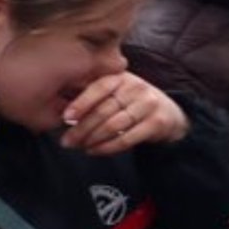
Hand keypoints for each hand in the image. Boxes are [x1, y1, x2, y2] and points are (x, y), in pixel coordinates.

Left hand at [60, 72, 189, 155]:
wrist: (168, 114)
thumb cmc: (131, 103)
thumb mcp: (115, 91)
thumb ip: (92, 94)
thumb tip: (60, 106)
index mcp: (121, 76)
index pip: (98, 88)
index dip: (80, 103)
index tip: (65, 117)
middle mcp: (136, 87)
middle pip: (102, 110)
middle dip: (81, 128)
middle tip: (66, 141)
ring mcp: (147, 104)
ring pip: (112, 125)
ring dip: (92, 140)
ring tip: (79, 147)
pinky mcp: (156, 122)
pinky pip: (126, 138)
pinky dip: (107, 148)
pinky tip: (94, 151)